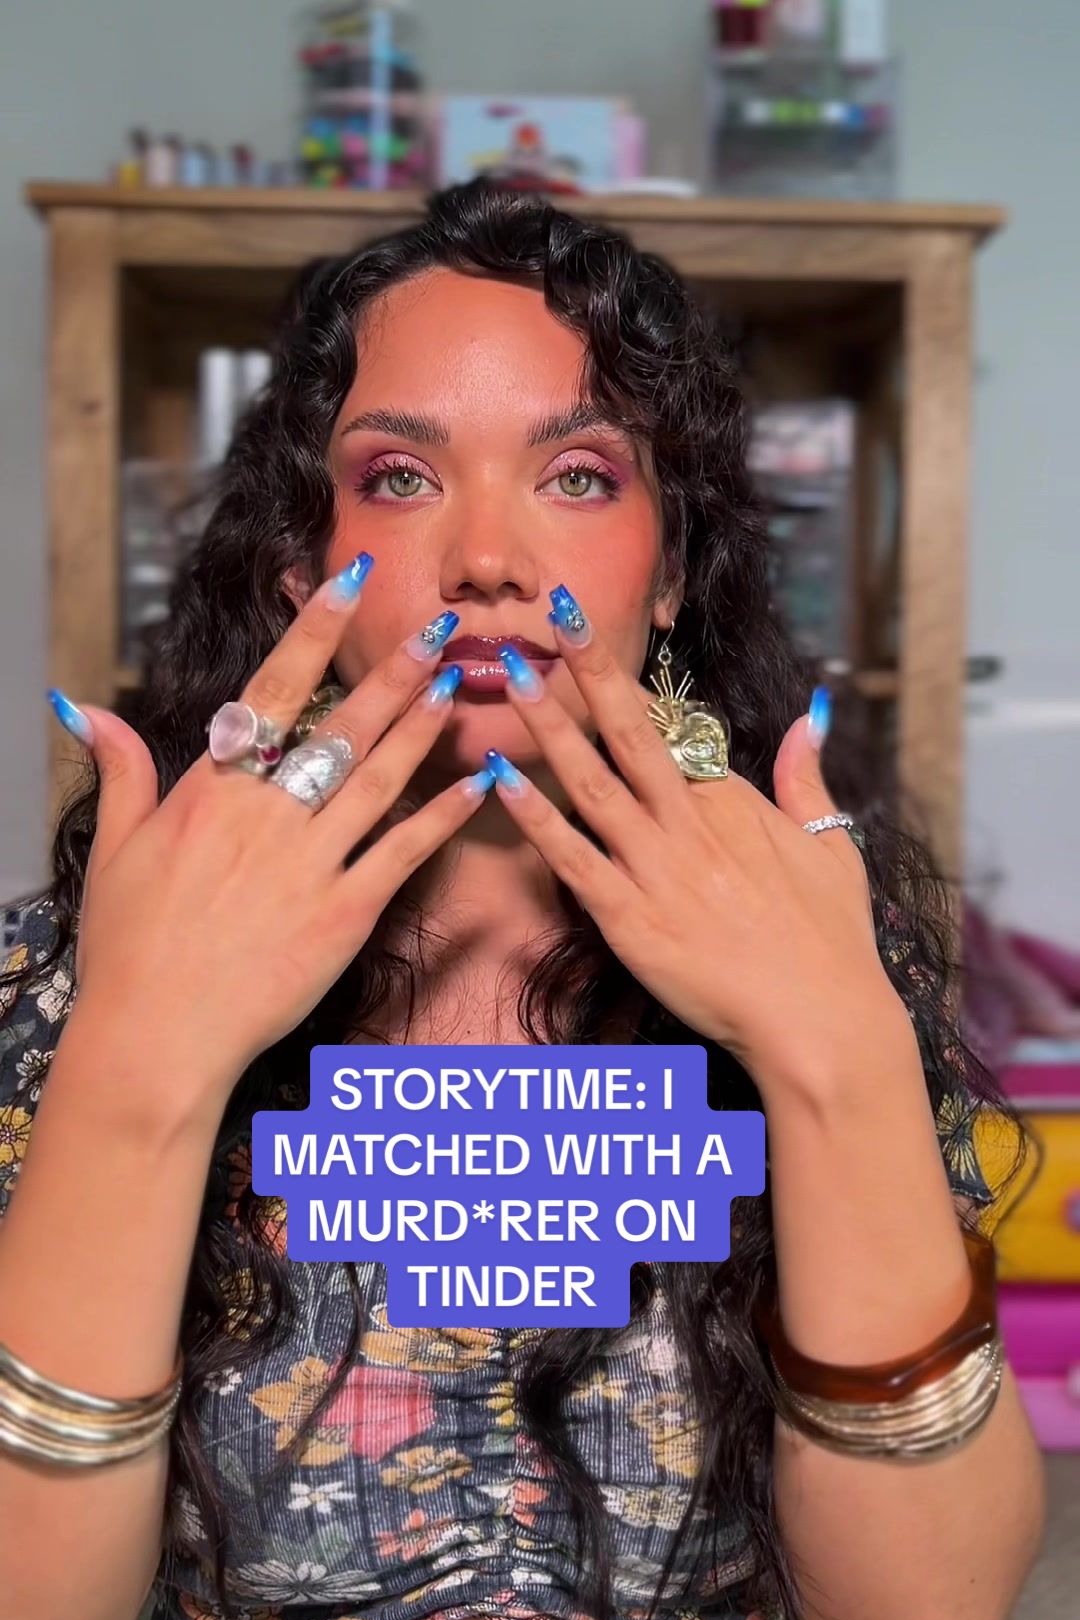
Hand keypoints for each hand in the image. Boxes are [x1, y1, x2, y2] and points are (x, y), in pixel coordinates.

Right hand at [55, 566, 486, 1101]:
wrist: (157, 1036)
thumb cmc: (130, 948)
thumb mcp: (116, 849)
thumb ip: (121, 770)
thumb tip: (86, 708)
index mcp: (212, 792)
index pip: (270, 691)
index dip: (314, 633)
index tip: (348, 584)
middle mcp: (266, 816)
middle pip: (341, 727)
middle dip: (394, 670)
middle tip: (439, 627)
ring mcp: (309, 865)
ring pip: (379, 780)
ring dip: (423, 727)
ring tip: (459, 684)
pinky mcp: (343, 916)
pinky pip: (403, 854)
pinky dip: (443, 817)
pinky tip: (479, 782)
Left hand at [486, 602, 913, 1098]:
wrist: (822, 1022)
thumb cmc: (833, 943)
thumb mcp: (834, 849)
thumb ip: (810, 781)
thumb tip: (812, 716)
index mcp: (734, 804)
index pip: (670, 731)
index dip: (626, 684)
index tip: (589, 638)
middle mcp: (690, 825)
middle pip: (629, 733)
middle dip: (588, 670)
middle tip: (551, 614)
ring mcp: (657, 871)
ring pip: (592, 784)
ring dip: (549, 729)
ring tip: (514, 676)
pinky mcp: (631, 922)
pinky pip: (574, 861)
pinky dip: (537, 818)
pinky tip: (501, 781)